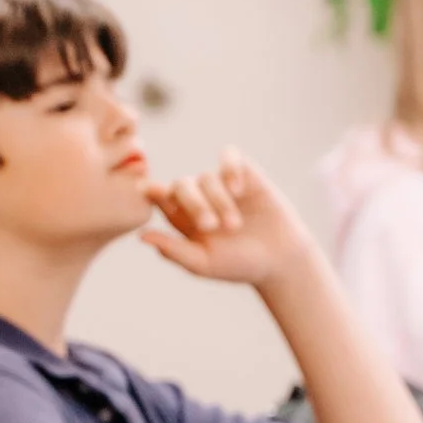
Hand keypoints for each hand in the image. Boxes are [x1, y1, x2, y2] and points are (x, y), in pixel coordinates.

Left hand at [141, 150, 319, 289]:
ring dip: (218, 200)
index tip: (152, 192)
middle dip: (193, 204)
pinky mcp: (245, 172)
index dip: (153, 192)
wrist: (281, 259)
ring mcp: (221, 183)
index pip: (159, 196)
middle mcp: (198, 197)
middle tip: (210, 226)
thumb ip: (173, 250)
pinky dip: (230, 169)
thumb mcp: (203, 263)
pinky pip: (229, 157)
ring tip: (234, 225)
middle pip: (181, 185)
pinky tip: (238, 189)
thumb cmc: (239, 265)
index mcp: (181, 217)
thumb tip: (141, 236)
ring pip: (206, 177)